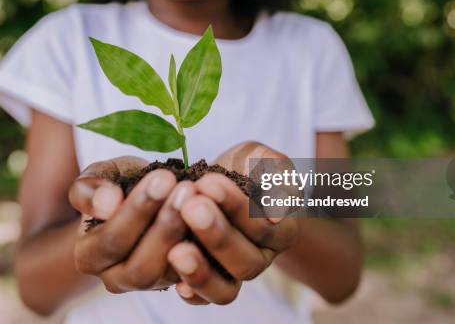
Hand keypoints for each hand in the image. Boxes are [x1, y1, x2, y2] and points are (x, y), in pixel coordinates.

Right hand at [68, 157, 196, 292]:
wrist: (151, 194)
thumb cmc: (120, 184)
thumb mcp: (101, 175)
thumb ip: (91, 188)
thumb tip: (108, 205)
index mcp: (90, 256)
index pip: (112, 241)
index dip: (137, 211)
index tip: (163, 178)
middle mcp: (118, 278)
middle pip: (140, 268)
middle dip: (166, 227)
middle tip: (187, 189)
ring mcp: (153, 283)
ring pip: (170, 274)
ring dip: (188, 236)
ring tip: (201, 200)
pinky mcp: (183, 281)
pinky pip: (198, 278)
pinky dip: (208, 252)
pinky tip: (219, 220)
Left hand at [168, 142, 299, 304]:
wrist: (217, 185)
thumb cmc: (241, 168)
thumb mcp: (258, 155)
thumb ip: (270, 166)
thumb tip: (266, 196)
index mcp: (281, 230)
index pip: (266, 226)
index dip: (238, 207)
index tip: (209, 183)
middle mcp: (260, 258)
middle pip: (247, 261)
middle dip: (217, 234)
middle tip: (190, 206)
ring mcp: (234, 274)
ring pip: (227, 289)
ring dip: (201, 270)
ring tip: (175, 249)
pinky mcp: (210, 283)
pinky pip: (204, 299)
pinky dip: (191, 293)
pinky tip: (173, 276)